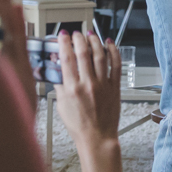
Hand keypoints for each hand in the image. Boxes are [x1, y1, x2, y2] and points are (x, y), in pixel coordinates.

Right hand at [54, 30, 123, 171]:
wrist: (97, 138)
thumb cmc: (79, 126)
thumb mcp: (61, 106)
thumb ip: (59, 85)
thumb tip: (56, 69)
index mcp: (71, 89)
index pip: (66, 58)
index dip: (64, 43)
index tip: (63, 35)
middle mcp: (87, 84)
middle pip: (83, 53)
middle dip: (78, 38)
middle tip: (76, 33)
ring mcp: (102, 85)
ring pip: (99, 55)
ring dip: (95, 41)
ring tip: (90, 34)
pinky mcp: (115, 87)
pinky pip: (116, 64)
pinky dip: (113, 51)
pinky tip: (109, 43)